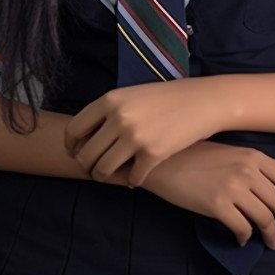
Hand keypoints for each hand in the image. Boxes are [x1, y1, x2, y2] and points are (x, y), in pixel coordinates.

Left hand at [65, 79, 225, 186]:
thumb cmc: (167, 97)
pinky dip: (132, 180)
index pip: (75, 129)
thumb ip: (109, 112)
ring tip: (113, 175)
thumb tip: (86, 137)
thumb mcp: (132, 95)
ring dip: (105, 177)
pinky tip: (137, 175)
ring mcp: (135, 137)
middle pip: (87, 154)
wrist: (202, 101)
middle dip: (88, 166)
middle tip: (95, 169)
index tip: (75, 153)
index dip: (71, 145)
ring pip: (104, 170)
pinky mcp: (152, 154)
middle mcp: (119, 117)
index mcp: (110, 99)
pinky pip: (132, 177)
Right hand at [142, 141, 274, 249]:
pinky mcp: (217, 205)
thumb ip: (254, 163)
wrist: (163, 161)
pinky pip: (242, 228)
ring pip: (265, 218)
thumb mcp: (229, 151)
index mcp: (252, 155)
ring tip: (269, 242)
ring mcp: (233, 188)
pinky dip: (246, 238)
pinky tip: (241, 240)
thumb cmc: (193, 154)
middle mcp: (247, 170)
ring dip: (271, 235)